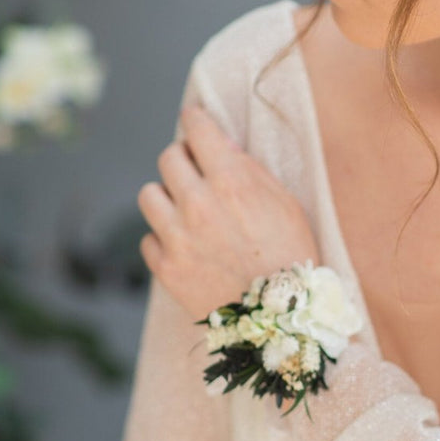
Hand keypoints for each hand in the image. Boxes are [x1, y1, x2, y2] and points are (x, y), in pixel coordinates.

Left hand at [138, 100, 320, 321]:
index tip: (196, 123)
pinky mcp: (166, 267)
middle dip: (184, 161)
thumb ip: (250, 170)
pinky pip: (148, 238)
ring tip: (187, 213)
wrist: (281, 320)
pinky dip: (164, 240)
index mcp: (232, 182)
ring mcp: (177, 237)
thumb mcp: (285, 204)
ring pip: (149, 194)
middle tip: (199, 175)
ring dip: (167, 198)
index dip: (196, 121)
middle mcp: (198, 204)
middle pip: (168, 157)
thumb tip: (221, 143)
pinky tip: (187, 247)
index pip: (197, 128)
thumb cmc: (291, 257)